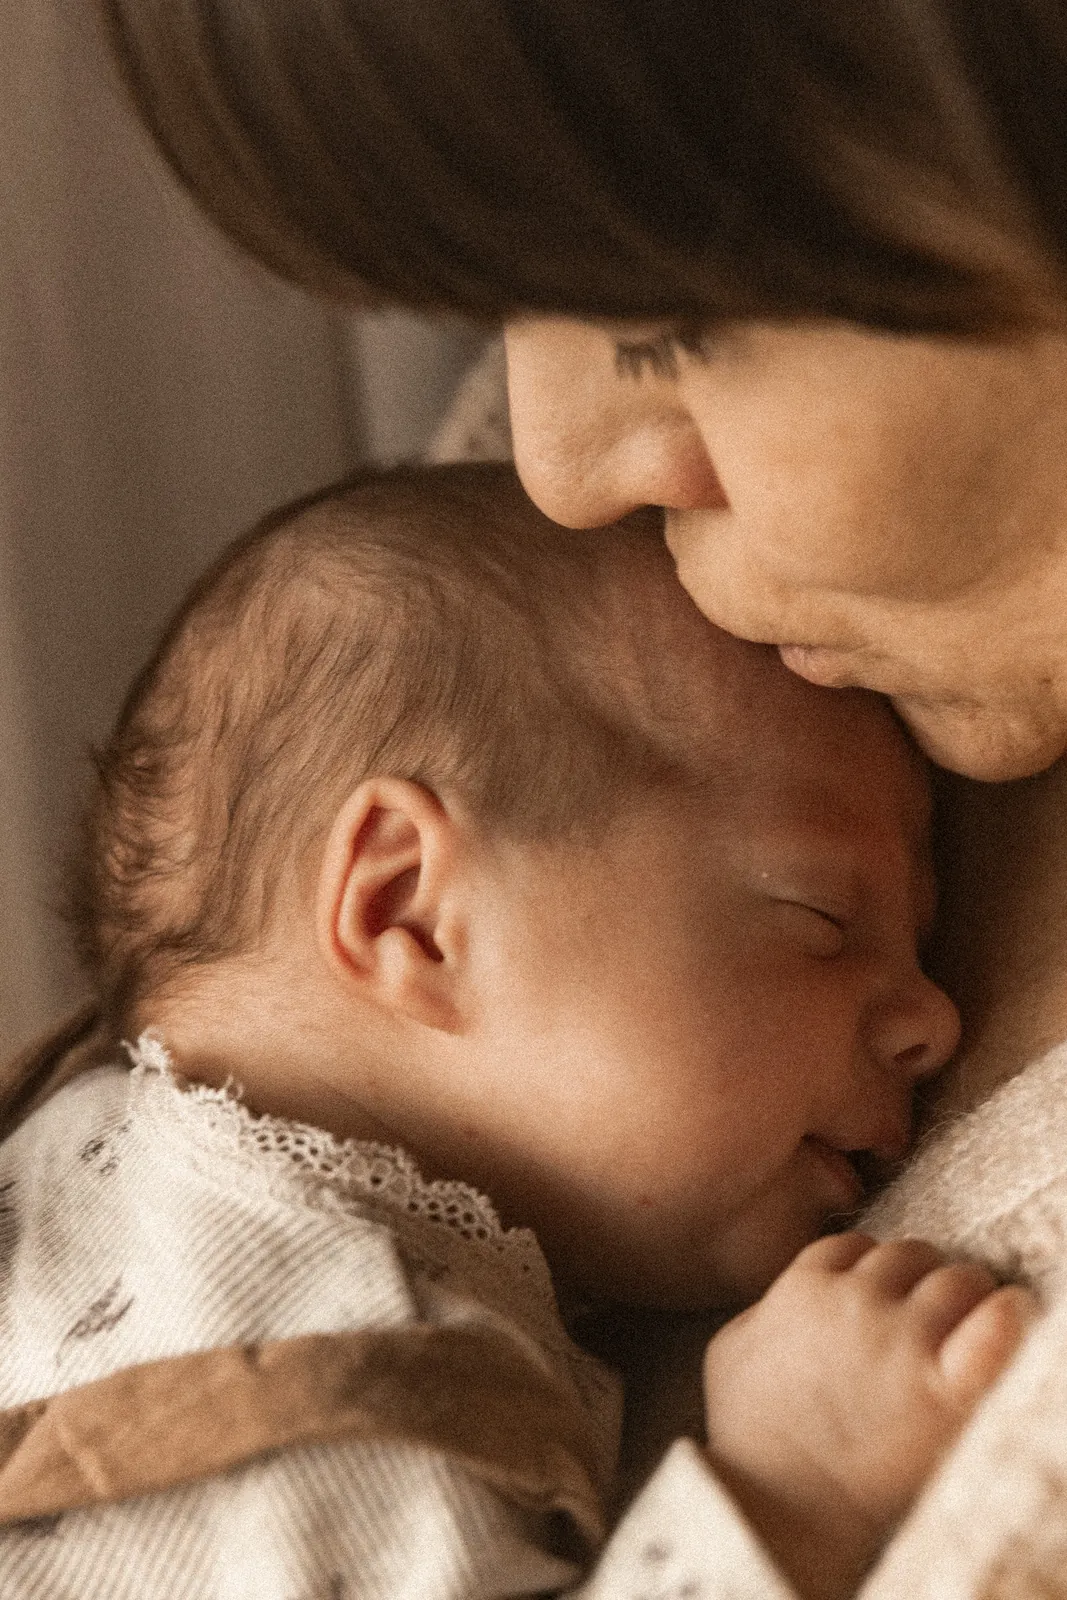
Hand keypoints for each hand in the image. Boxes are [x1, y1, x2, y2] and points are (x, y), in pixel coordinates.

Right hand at [702, 1232, 1037, 1599]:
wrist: (781, 1505)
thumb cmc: (746, 1434)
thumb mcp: (727, 1350)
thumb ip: (761, 1309)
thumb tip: (781, 1301)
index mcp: (805, 1286)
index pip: (857, 1246)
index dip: (870, 1270)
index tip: (879, 1299)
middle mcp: (856, 1300)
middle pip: (911, 1255)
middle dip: (920, 1278)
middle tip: (925, 1316)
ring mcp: (903, 1340)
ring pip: (956, 1279)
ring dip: (963, 1295)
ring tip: (967, 1325)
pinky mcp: (946, 1390)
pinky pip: (995, 1328)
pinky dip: (1005, 1317)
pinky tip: (1007, 1317)